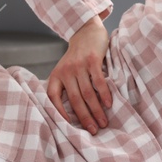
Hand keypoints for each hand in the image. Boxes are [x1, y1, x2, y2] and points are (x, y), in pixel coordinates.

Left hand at [47, 16, 112, 132]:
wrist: (85, 31)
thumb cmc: (76, 57)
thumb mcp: (64, 70)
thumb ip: (66, 87)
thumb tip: (72, 114)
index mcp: (56, 75)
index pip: (53, 98)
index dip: (59, 113)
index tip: (68, 127)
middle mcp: (66, 71)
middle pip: (75, 100)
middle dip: (85, 118)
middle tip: (94, 131)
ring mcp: (79, 65)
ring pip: (88, 93)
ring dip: (97, 110)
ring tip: (104, 122)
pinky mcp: (92, 60)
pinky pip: (99, 82)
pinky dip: (104, 95)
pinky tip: (109, 104)